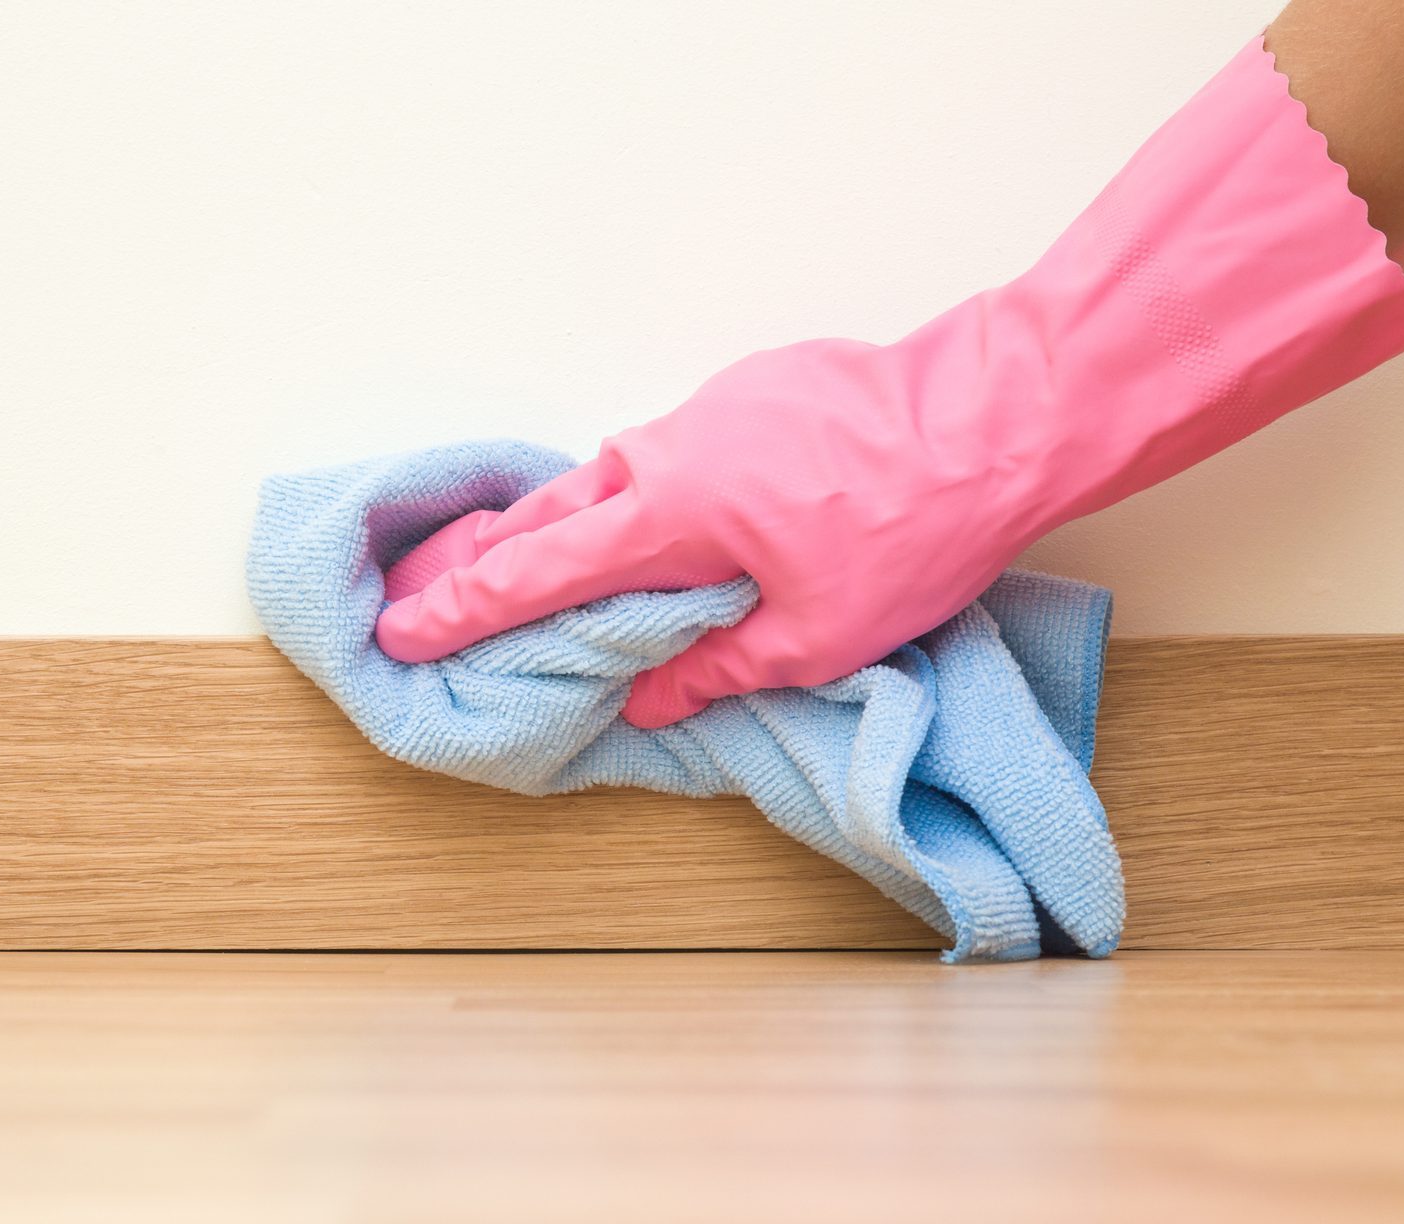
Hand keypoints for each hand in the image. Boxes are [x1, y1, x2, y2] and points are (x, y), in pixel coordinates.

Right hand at [376, 310, 1066, 727]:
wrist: (1002, 415)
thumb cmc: (915, 528)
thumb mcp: (815, 634)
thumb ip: (716, 667)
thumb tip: (648, 695)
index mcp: (669, 512)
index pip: (538, 571)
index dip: (464, 608)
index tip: (402, 626)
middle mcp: (671, 448)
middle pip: (555, 508)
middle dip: (489, 553)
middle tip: (432, 586)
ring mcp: (715, 406)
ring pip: (617, 471)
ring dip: (570, 518)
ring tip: (533, 559)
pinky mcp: (760, 388)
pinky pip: (676, 445)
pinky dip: (647, 486)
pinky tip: (665, 516)